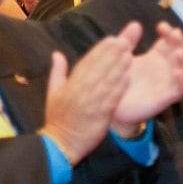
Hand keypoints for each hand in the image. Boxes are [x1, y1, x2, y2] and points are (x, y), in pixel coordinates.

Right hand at [42, 41, 131, 164]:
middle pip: (97, 69)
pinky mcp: (99, 115)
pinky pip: (111, 99)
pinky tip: (128, 77)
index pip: (86, 63)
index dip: (100, 51)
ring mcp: (89, 103)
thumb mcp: (53, 93)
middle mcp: (79, 91)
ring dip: (118, 68)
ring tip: (130, 55)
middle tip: (125, 41)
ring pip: (105, 81)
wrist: (60, 144)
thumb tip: (57, 53)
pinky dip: (119, 87)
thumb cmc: (58, 118)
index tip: (112, 39)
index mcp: (69, 84)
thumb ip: (57, 72)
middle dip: (111, 54)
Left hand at [110, 21, 182, 136]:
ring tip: (177, 52)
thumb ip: (128, 41)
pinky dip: (181, 80)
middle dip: (179, 42)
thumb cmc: (119, 81)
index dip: (169, 33)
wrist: (113, 107)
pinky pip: (179, 89)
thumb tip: (135, 24)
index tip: (161, 26)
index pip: (170, 42)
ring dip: (182, 60)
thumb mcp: (122, 57)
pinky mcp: (166, 98)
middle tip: (173, 34)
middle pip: (180, 52)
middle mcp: (165, 69)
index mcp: (157, 57)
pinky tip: (177, 72)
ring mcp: (167, 83)